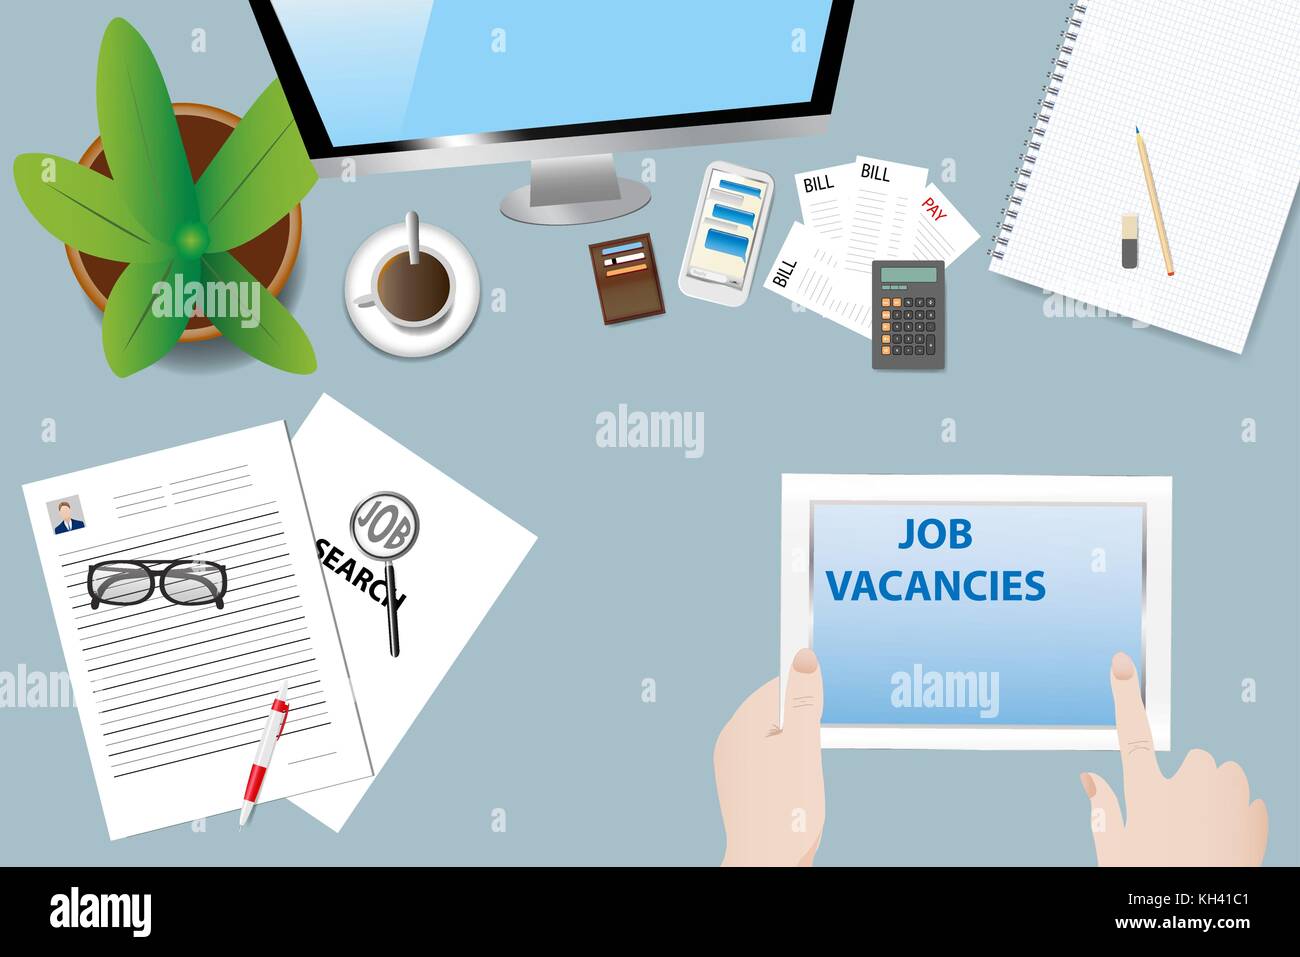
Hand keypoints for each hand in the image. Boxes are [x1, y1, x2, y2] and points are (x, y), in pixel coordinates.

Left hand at [714, 648, 823, 865]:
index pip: (777, 686)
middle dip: (803, 724)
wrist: (767, 864)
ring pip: (775, 737)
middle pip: (776, 711)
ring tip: (805, 774)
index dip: (806, 694)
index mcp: (741, 725)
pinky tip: (798, 786)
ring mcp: (735, 765)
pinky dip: (789, 766)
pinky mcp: (744, 786)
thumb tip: (803, 658)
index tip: (826, 707)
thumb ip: (804, 701)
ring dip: (798, 747)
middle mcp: (732, 741)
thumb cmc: (785, 811)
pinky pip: (770, 760)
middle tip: (815, 750)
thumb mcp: (803, 747)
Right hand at [1080, 652, 1267, 865]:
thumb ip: (1104, 811)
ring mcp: (1228, 802)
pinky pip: (1251, 804)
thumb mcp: (1115, 855)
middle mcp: (1190, 788)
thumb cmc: (1153, 886)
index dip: (1124, 694)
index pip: (1130, 734)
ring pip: (1228, 776)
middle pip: (1196, 760)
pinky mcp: (1257, 819)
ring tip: (1207, 831)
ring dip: (1219, 794)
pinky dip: (1241, 818)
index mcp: (1148, 794)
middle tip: (1179, 817)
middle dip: (1191, 779)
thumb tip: (1089, 778)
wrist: (1200, 920)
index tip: (1121, 661)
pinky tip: (1227, 845)